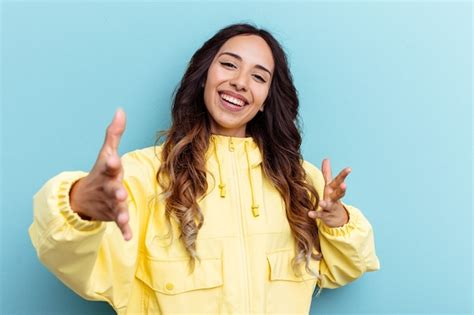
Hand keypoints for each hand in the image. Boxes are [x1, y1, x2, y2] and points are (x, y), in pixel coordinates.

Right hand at [70, 108, 131, 240]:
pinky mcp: (113, 214)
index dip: (112, 162)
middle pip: (112, 188)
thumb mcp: (107, 152)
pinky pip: (119, 223)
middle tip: (119, 192)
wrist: (84, 197)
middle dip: (115, 190)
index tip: (114, 159)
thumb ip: (114, 133)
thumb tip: (121, 110)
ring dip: (120, 211)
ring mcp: (109, 202)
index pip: (109, 165)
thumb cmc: (102, 172)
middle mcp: (108, 187)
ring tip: (123, 216)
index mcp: (107, 171)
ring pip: (115, 207)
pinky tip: (127, 237)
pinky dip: (123, 230)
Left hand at [308, 158, 350, 227]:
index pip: (339, 181)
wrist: (338, 218)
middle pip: (338, 193)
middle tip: (345, 185)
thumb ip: (327, 172)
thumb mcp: (329, 185)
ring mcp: (330, 208)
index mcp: (334, 189)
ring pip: (329, 205)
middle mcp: (333, 198)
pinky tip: (309, 213)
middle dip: (341, 189)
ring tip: (321, 203)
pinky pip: (320, 215)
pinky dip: (315, 214)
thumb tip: (326, 158)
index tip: (349, 169)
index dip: (344, 175)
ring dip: (325, 204)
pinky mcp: (325, 216)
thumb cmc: (332, 198)